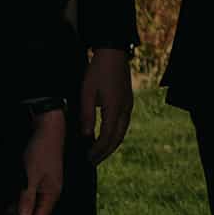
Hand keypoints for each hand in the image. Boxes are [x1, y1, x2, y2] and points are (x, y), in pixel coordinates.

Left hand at [0, 110, 64, 214]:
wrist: (48, 128)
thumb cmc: (40, 152)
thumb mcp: (30, 176)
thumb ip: (26, 198)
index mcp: (51, 194)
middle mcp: (49, 192)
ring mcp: (44, 185)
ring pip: (29, 206)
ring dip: (14, 214)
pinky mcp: (38, 178)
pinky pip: (27, 197)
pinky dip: (16, 203)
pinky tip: (6, 206)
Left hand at [81, 48, 133, 164]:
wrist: (113, 52)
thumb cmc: (98, 71)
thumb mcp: (86, 93)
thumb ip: (86, 116)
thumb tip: (85, 136)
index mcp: (114, 109)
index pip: (106, 137)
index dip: (97, 150)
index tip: (87, 159)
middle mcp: (125, 110)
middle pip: (117, 138)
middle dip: (105, 152)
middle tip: (93, 162)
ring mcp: (128, 105)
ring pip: (122, 132)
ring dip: (111, 145)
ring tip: (99, 153)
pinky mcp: (127, 101)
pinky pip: (123, 124)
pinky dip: (115, 134)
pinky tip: (107, 136)